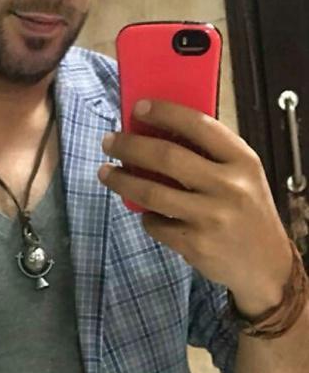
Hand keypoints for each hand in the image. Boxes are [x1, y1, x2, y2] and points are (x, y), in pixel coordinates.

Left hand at [98, 99, 291, 315]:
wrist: (266, 265)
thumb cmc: (246, 209)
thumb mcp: (242, 175)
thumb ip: (209, 154)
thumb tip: (155, 129)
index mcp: (242, 160)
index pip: (199, 125)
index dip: (165, 113)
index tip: (139, 107)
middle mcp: (229, 186)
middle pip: (167, 157)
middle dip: (130, 146)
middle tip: (110, 141)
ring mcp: (211, 217)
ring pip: (152, 192)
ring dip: (121, 180)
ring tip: (105, 172)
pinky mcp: (196, 245)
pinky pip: (155, 223)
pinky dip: (145, 215)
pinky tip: (145, 210)